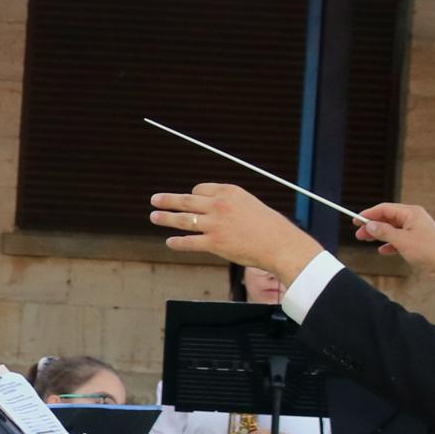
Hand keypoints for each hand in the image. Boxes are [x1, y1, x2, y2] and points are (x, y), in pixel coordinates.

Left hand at [150, 183, 319, 281]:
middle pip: (186, 200)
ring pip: (183, 219)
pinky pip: (189, 242)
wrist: (280, 244)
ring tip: (154, 216)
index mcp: (229, 191)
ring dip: (166, 218)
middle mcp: (219, 205)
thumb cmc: (268, 226)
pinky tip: (169, 242)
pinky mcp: (214, 243)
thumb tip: (209, 207)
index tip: (189, 200)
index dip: (193, 195)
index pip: (200, 189)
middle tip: (154, 199)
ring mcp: (215, 224)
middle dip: (168, 200)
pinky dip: (177, 242)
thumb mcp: (248, 204)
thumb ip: (228, 204)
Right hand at [352, 201, 434, 284]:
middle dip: (372, 225)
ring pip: (392, 229)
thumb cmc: (429, 251)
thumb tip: (370, 225)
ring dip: (379, 235)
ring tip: (366, 240)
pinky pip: (399, 239)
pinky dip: (390, 244)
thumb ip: (384, 232)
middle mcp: (414, 219)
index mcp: (411, 213)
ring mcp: (416, 230)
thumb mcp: (402, 240)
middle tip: (358, 233)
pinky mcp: (417, 241)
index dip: (369, 214)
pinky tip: (383, 250)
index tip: (355, 220)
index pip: (385, 209)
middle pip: (387, 218)